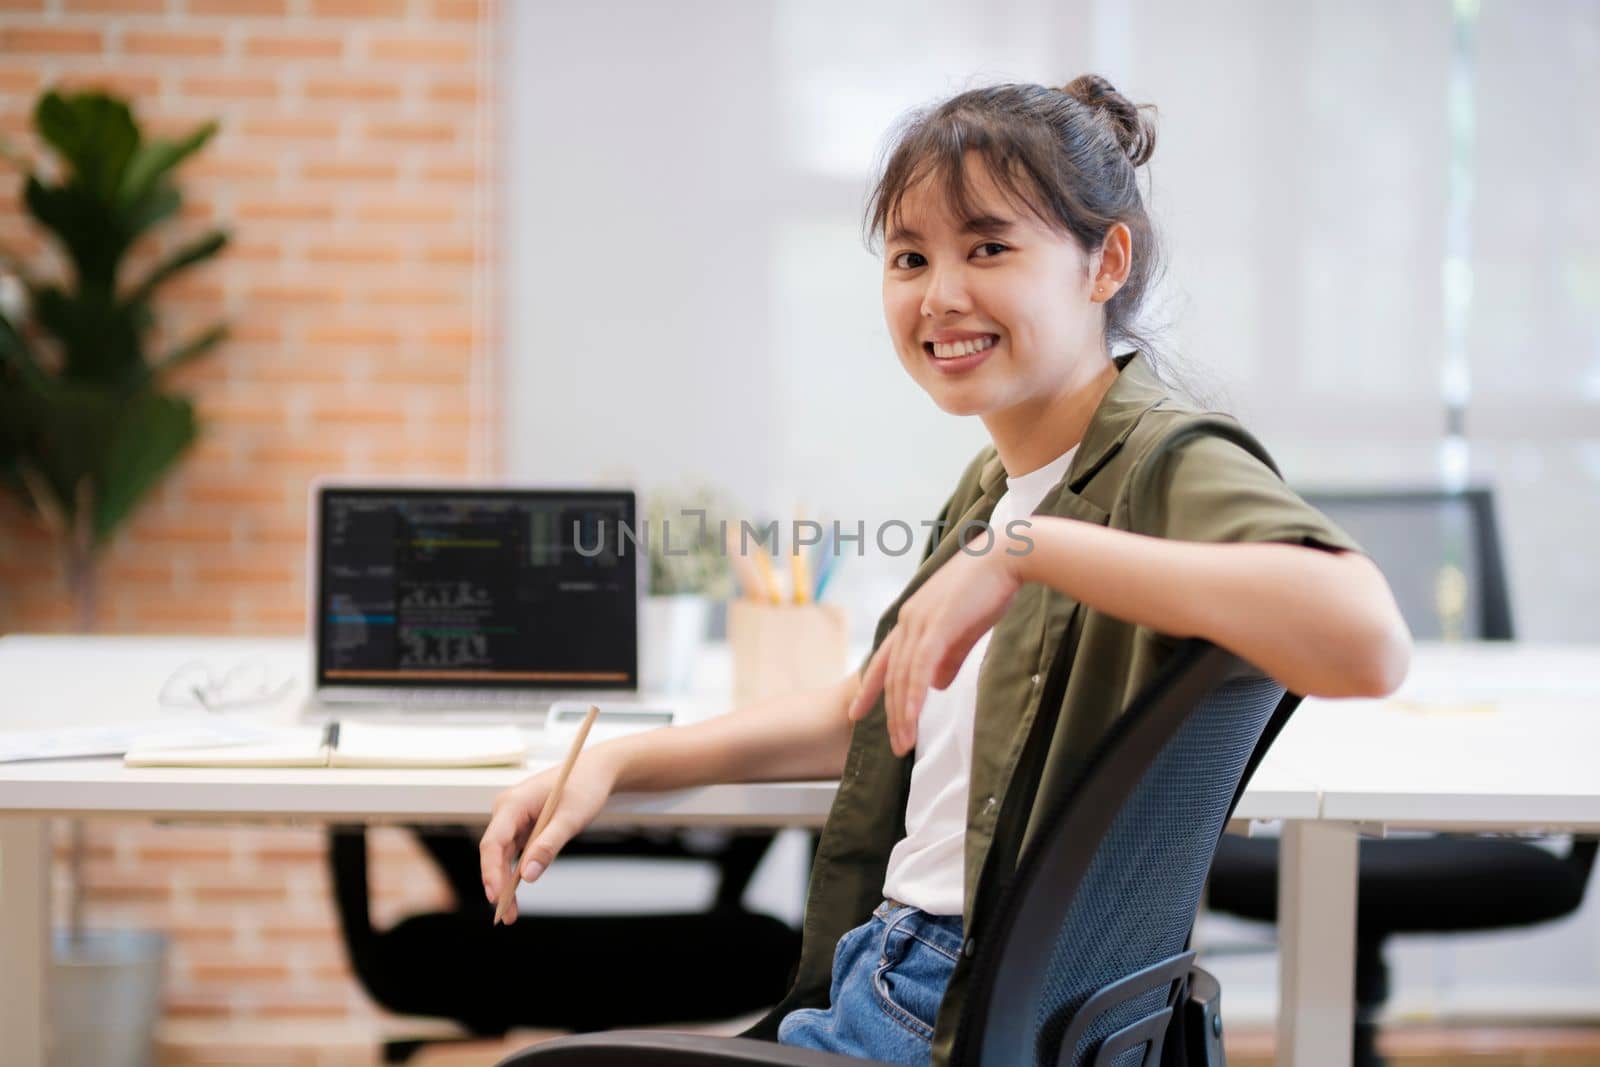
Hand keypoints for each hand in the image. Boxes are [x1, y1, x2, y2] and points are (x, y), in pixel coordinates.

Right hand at [479, 751, 619, 922]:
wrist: (597, 771)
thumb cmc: (584, 787)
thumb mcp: (571, 818)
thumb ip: (548, 845)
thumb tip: (528, 876)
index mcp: (512, 802)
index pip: (492, 842)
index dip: (491, 871)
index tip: (495, 896)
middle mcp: (506, 809)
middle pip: (493, 852)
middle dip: (498, 884)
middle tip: (506, 915)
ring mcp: (512, 817)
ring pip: (502, 855)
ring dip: (505, 883)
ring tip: (511, 913)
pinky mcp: (521, 824)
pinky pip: (513, 852)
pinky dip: (516, 872)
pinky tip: (516, 893)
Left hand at [844, 540, 1023, 756]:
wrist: (1008, 558)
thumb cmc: (989, 589)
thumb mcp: (963, 629)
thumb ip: (948, 657)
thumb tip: (937, 686)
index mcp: (912, 618)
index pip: (885, 660)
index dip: (870, 688)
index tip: (856, 712)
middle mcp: (908, 620)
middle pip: (892, 676)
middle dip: (890, 714)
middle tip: (896, 745)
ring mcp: (919, 622)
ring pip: (904, 677)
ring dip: (903, 714)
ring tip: (904, 743)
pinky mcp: (937, 626)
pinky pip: (919, 669)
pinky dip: (914, 696)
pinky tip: (913, 718)